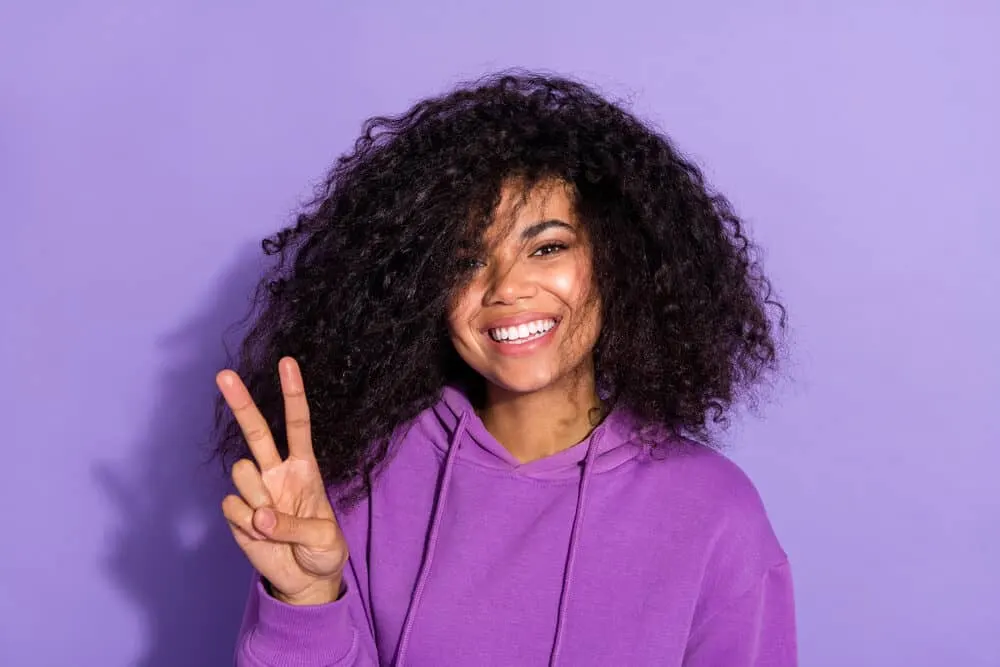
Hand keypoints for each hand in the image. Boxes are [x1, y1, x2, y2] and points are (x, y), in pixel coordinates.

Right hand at [217, 357, 347, 605]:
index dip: (292, 394)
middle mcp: (276, 472)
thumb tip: (260, 517)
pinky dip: (245, 523)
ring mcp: (255, 491)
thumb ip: (295, 528)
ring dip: (257, 496)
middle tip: (224, 374)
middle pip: (256, 431)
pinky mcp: (237, 513)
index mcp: (304, 468)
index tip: (287, 363)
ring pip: (242, 473)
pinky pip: (232, 507)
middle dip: (241, 402)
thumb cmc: (322, 550)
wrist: (305, 579)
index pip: (298, 424)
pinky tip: (258, 533)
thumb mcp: (324, 541)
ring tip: (273, 522)